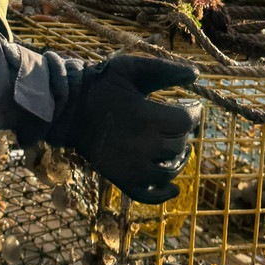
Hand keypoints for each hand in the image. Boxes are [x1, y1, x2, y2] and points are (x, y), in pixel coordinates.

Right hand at [47, 56, 198, 203]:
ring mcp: (130, 167)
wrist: (68, 108)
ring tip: (179, 148)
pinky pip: (147, 195)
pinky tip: (174, 188)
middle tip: (178, 123)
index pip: (185, 121)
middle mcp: (141, 146)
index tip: (191, 107)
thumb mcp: (131, 68)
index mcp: (145, 117)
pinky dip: (163, 194)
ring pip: (169, 172)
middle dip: (182, 133)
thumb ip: (164, 69)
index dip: (193, 113)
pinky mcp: (120, 179)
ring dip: (179, 160)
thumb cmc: (101, 84)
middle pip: (178, 146)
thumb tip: (196, 73)